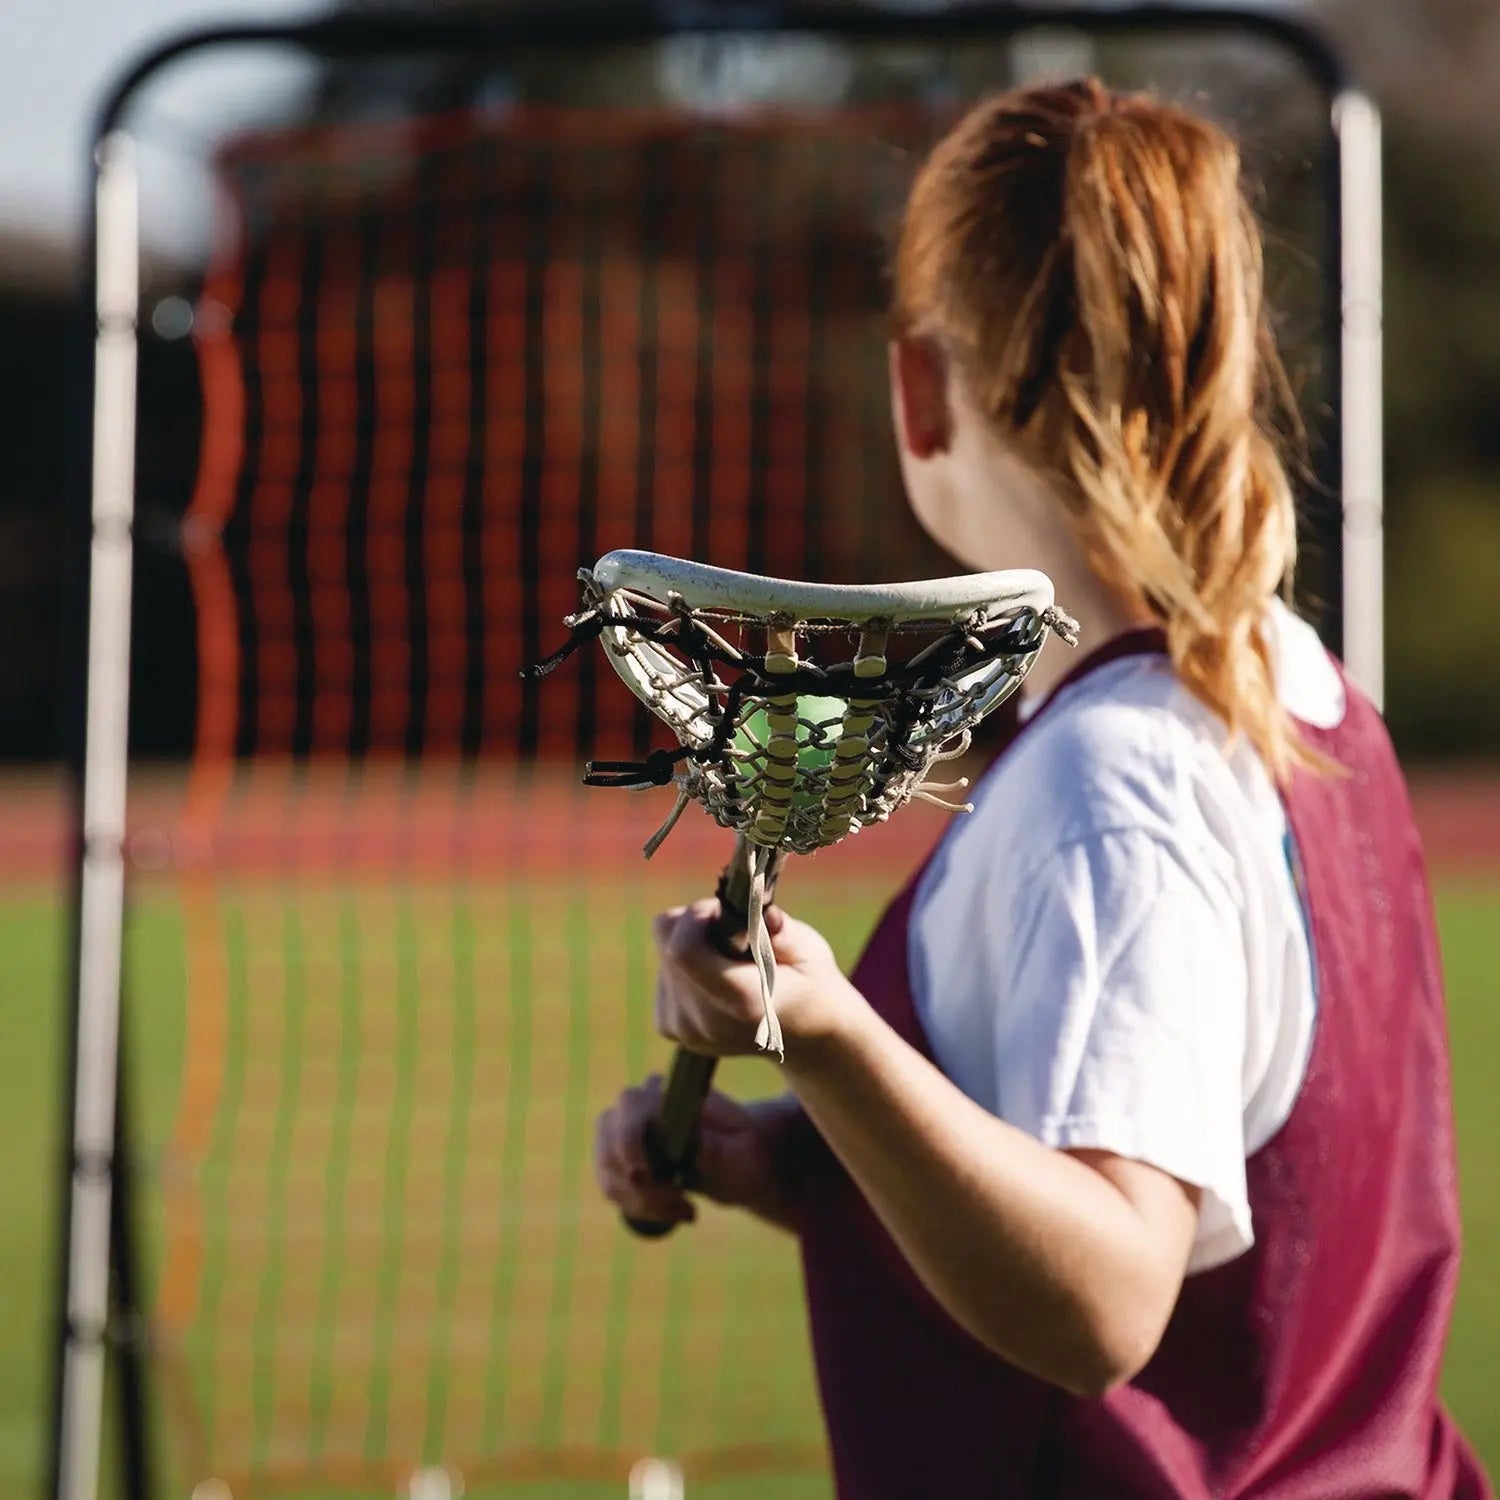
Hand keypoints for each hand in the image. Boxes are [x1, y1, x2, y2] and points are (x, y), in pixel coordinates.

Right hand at [593, 1077, 802, 1229]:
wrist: (738, 1159)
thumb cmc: (743, 1150)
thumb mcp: (741, 1153)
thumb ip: (718, 1149)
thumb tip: (695, 1144)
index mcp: (668, 1089)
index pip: (631, 1105)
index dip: (629, 1141)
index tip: (644, 1178)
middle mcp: (635, 1104)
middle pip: (610, 1143)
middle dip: (639, 1186)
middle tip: (683, 1205)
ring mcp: (619, 1130)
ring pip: (609, 1172)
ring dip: (643, 1202)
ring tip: (687, 1210)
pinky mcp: (615, 1158)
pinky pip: (612, 1188)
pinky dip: (640, 1207)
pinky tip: (675, 1210)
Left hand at [652, 899, 858, 1058]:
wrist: (805, 1033)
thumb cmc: (808, 981)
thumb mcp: (810, 950)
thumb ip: (780, 931)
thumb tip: (753, 909)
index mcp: (743, 1001)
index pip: (684, 950)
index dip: (696, 917)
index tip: (721, 909)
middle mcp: (706, 1020)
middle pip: (669, 946)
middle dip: (697, 924)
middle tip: (733, 931)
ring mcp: (685, 1028)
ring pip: (663, 956)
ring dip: (692, 944)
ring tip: (730, 959)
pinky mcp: (670, 1026)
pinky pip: (663, 974)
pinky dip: (685, 965)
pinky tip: (716, 976)